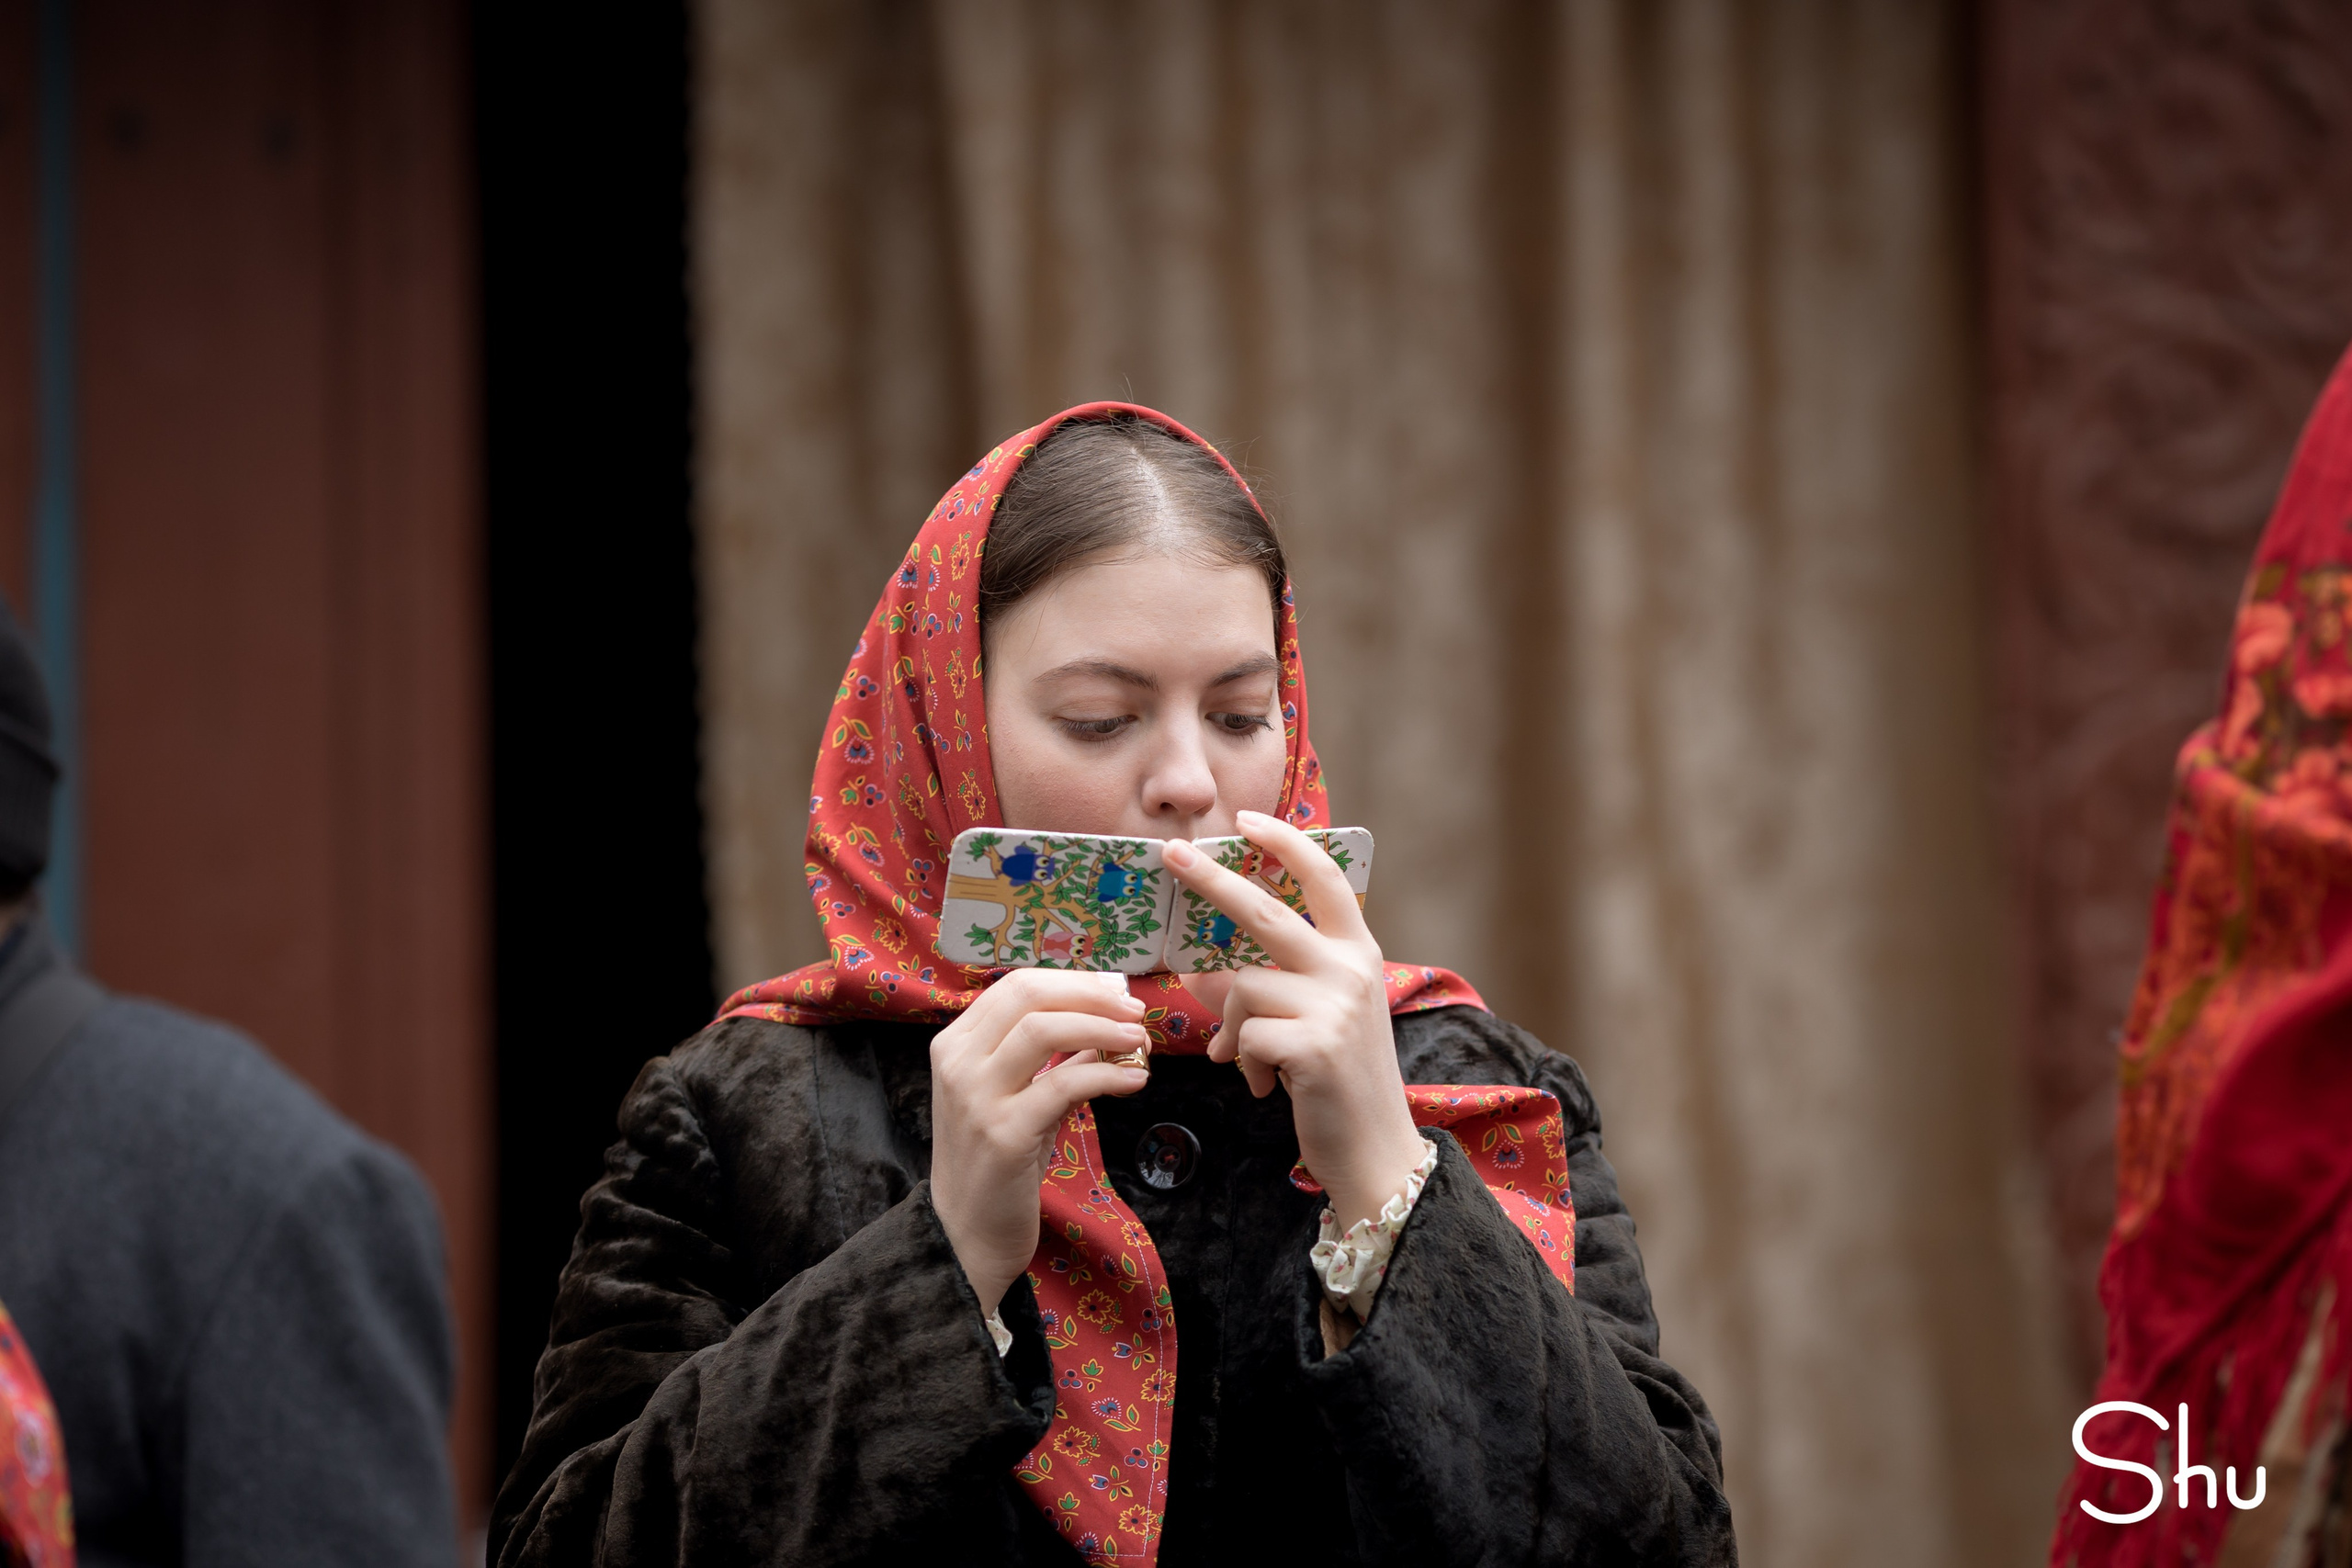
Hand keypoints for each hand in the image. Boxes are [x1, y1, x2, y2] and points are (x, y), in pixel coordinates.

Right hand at [929, 970, 1151, 1314]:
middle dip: (1091, 995)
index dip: (1074, 982)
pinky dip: (1107, 1074)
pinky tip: (1134, 1080)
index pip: (1017, 985)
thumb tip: (1110, 1023)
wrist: (967, 1231)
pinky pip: (1064, 1084)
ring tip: (1138, 1040)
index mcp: (956, 1044)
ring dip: (1102, 1027)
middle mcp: (958, 1061)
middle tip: (1134, 1009)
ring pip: (1045, 1029)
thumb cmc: (997, 1161)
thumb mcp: (1019, 1096)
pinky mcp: (1004, 1133)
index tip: (1116, 991)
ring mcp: (977, 1096)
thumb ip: (1055, 1058)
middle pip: (1029, 994)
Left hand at [1164, 811, 1424, 1231]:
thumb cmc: (1339, 1079)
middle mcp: (1352, 969)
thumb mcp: (1317, 1017)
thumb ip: (1273, 984)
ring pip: (1243, 985)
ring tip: (1245, 1059)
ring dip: (1230, 1025)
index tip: (1246, 818)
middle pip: (1266, 911)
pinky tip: (1267, 1086)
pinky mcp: (1315, 1045)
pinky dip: (1245, 1062)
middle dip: (1212, 879)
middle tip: (1170, 853)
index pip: (1324, 878)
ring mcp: (1336, 1005)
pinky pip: (1246, 1034)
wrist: (1376, 1149)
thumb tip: (1199, 969)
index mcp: (1358, 952)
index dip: (1285, 843)